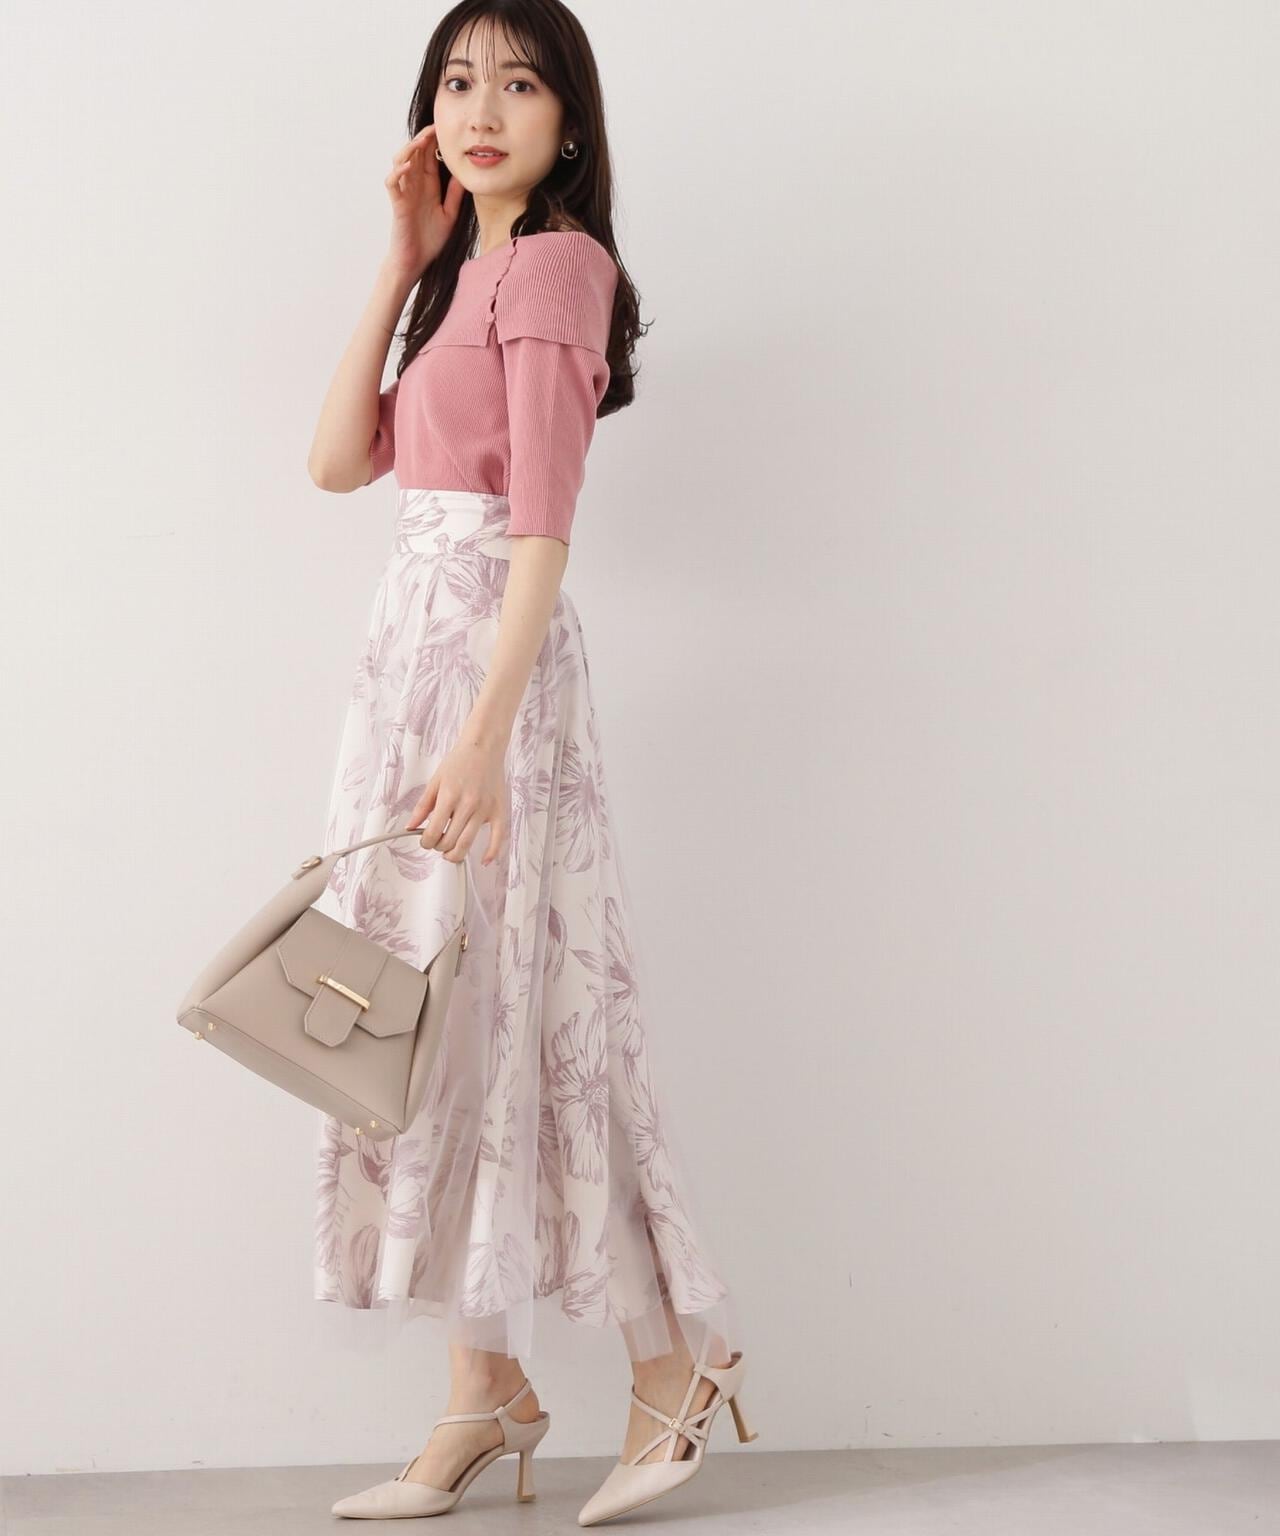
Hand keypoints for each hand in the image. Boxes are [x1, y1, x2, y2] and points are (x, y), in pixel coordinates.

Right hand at [383, 124, 465, 282]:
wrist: (415, 262)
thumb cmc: (430, 240)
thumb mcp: (449, 214)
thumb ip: (455, 195)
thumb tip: (466, 175)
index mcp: (428, 186)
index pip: (430, 157)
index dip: (436, 142)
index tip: (448, 128)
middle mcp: (415, 185)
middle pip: (415, 154)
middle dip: (424, 139)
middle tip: (435, 127)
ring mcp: (404, 193)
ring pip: (400, 162)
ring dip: (409, 150)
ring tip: (421, 141)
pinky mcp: (397, 204)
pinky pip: (392, 183)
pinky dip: (397, 173)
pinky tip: (407, 167)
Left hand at [406, 734, 507, 865]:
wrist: (483, 748)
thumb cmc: (459, 762)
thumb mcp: (435, 781)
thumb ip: (422, 806)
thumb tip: (410, 826)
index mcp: (449, 796)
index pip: (434, 831)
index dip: (425, 842)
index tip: (424, 841)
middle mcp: (468, 804)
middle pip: (450, 841)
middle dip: (439, 847)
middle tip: (436, 843)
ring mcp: (485, 809)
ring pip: (468, 843)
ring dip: (455, 854)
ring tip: (450, 852)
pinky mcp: (499, 810)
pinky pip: (499, 837)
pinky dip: (492, 852)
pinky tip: (485, 860)